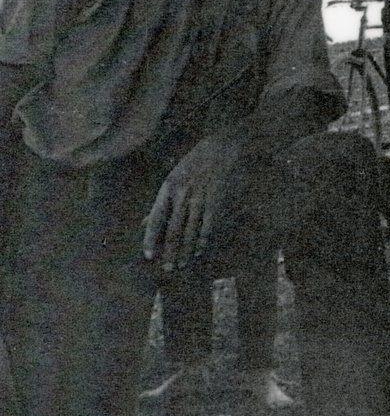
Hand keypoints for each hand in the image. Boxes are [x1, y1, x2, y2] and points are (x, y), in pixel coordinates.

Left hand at [142, 137, 239, 271]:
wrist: (219, 146)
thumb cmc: (193, 163)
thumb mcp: (172, 179)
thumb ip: (160, 203)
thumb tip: (144, 224)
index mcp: (168, 188)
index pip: (155, 219)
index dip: (151, 239)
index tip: (149, 256)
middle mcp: (182, 194)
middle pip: (173, 230)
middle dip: (170, 252)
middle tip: (168, 269)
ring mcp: (200, 197)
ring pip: (190, 231)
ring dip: (185, 251)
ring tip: (182, 264)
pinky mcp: (216, 199)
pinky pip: (208, 225)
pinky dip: (202, 240)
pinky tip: (199, 251)